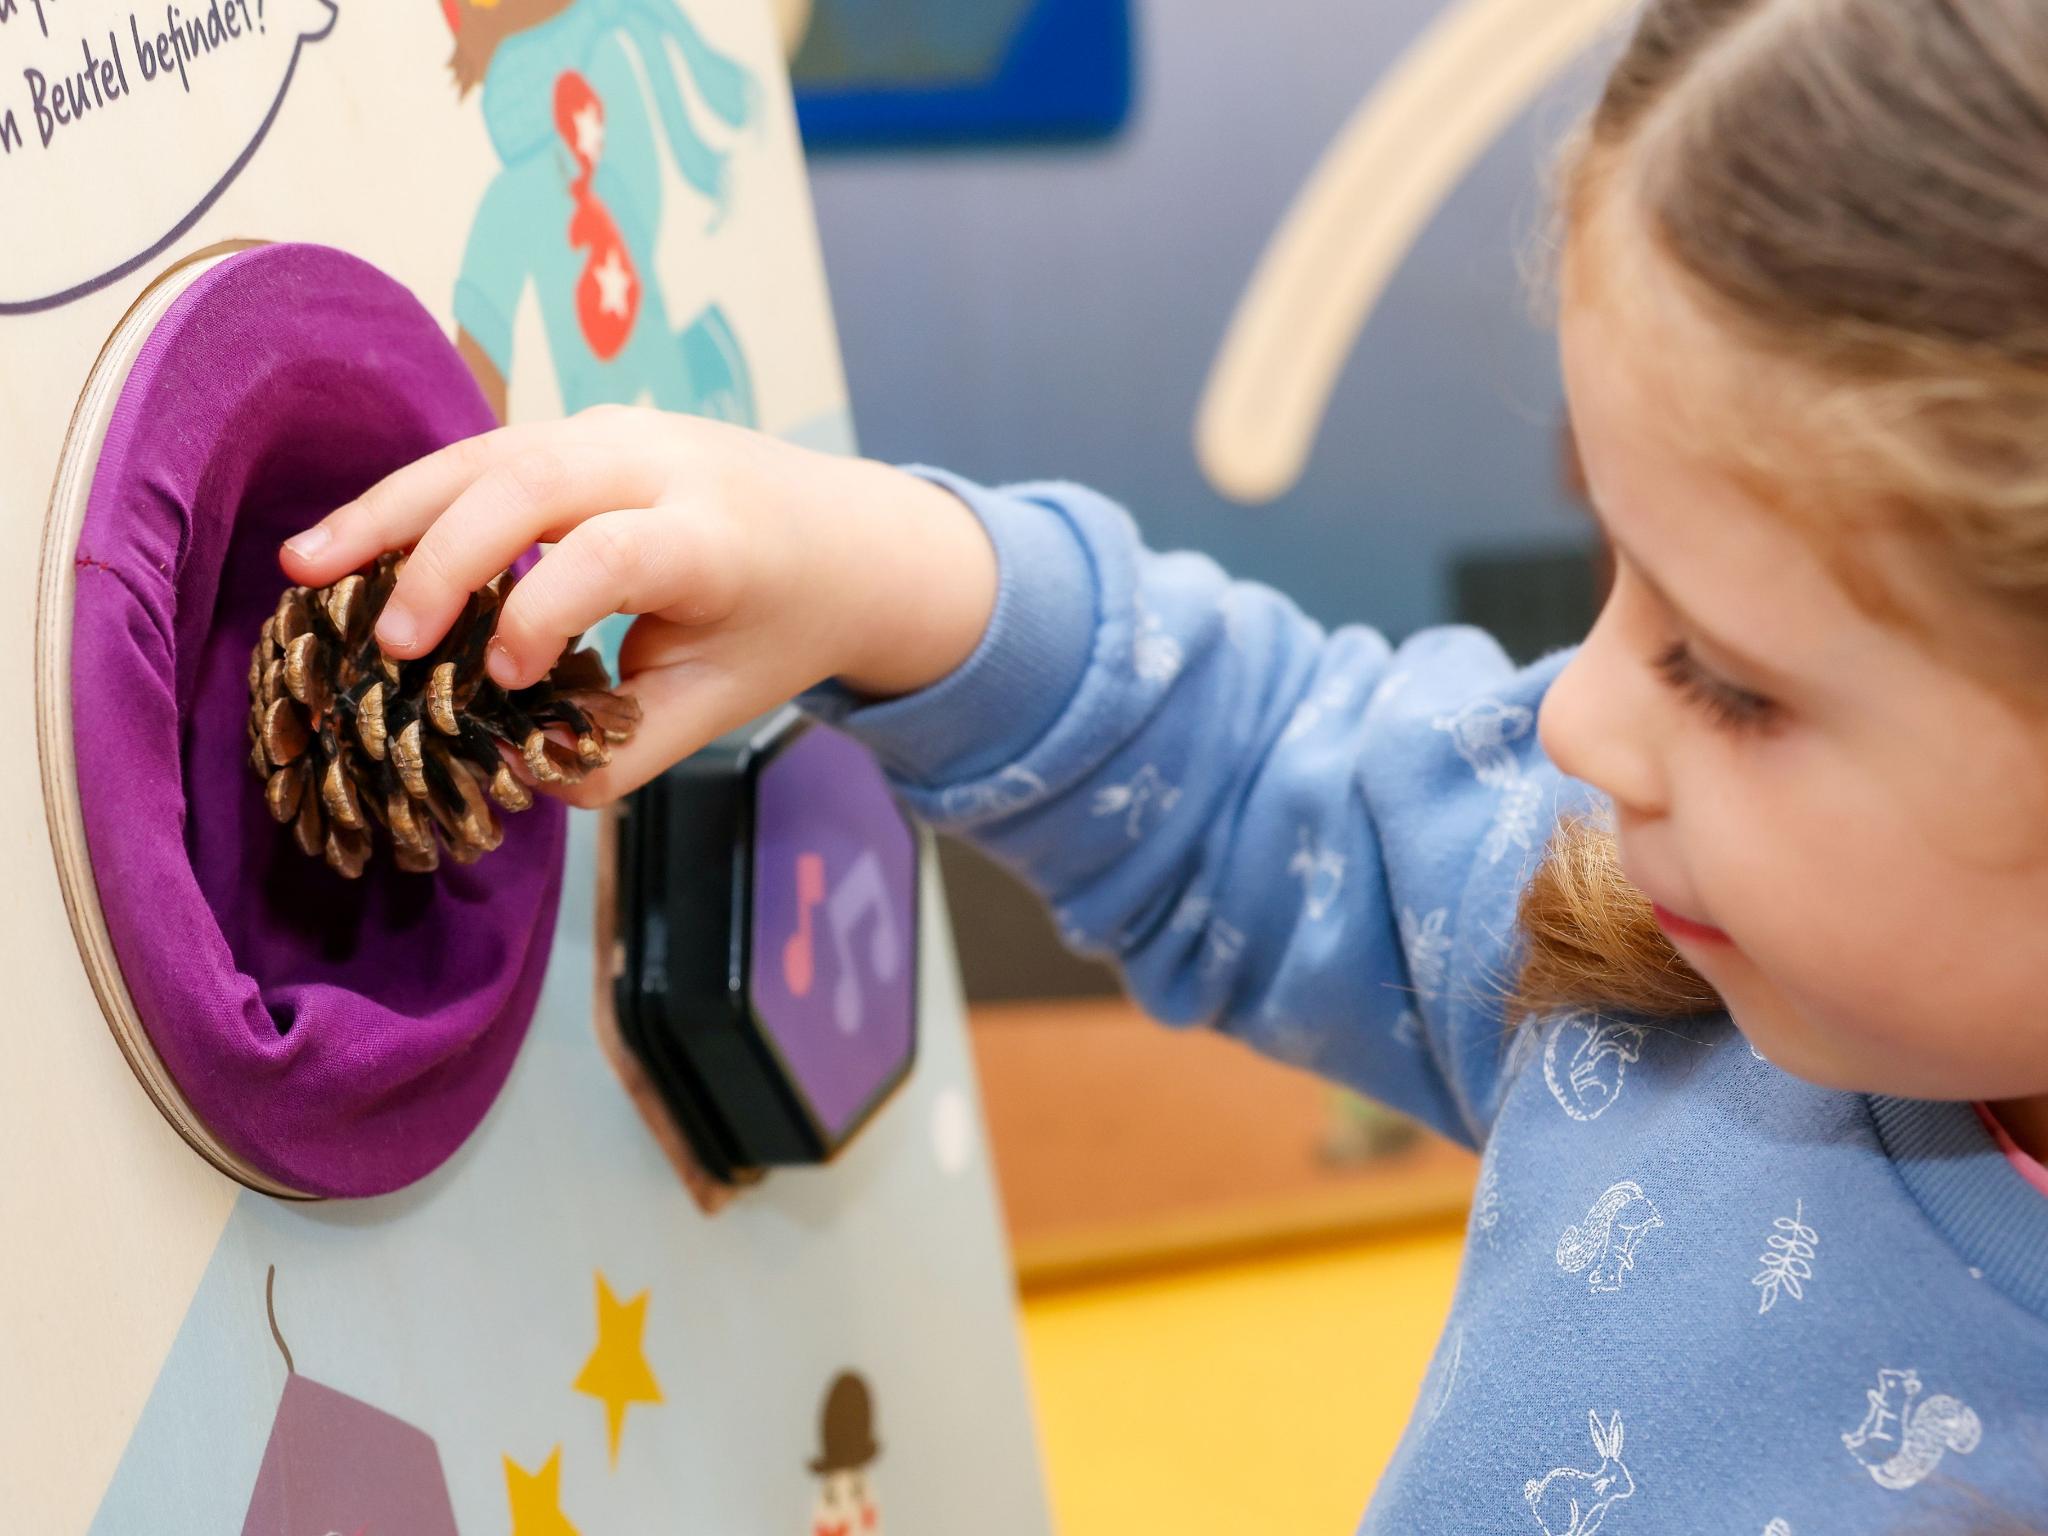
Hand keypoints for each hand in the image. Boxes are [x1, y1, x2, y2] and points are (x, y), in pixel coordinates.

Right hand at [279, 407, 996, 804]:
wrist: (857, 537)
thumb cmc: (785, 625)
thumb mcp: (725, 702)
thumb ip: (628, 750)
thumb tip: (520, 778)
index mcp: (713, 535)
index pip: (610, 551)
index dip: (541, 612)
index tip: (502, 682)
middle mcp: (664, 462)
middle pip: (530, 479)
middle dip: (443, 557)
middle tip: (384, 643)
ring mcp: (621, 431)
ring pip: (489, 451)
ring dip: (393, 508)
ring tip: (305, 566)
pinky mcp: (586, 430)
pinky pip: (487, 453)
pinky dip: (416, 496)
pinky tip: (351, 545)